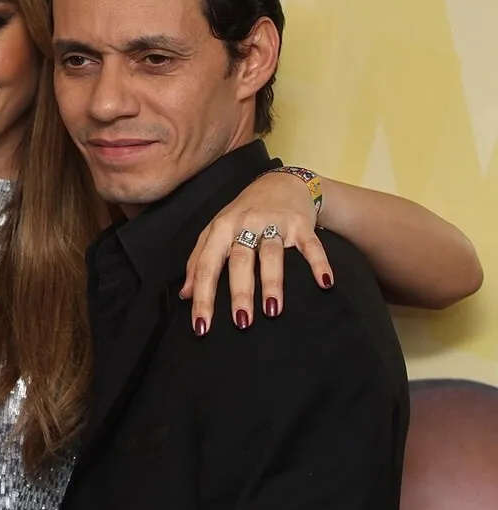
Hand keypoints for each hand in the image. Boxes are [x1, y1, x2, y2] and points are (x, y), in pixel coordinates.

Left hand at [181, 170, 334, 334]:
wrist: (282, 182)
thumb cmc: (243, 213)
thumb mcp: (216, 231)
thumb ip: (198, 261)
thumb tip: (185, 295)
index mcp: (220, 228)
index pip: (207, 266)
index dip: (203, 298)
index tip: (201, 327)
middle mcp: (246, 224)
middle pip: (240, 260)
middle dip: (239, 292)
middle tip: (241, 323)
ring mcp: (275, 223)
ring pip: (272, 254)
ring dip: (272, 282)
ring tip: (272, 311)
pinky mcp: (301, 224)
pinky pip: (311, 245)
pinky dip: (319, 264)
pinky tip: (324, 283)